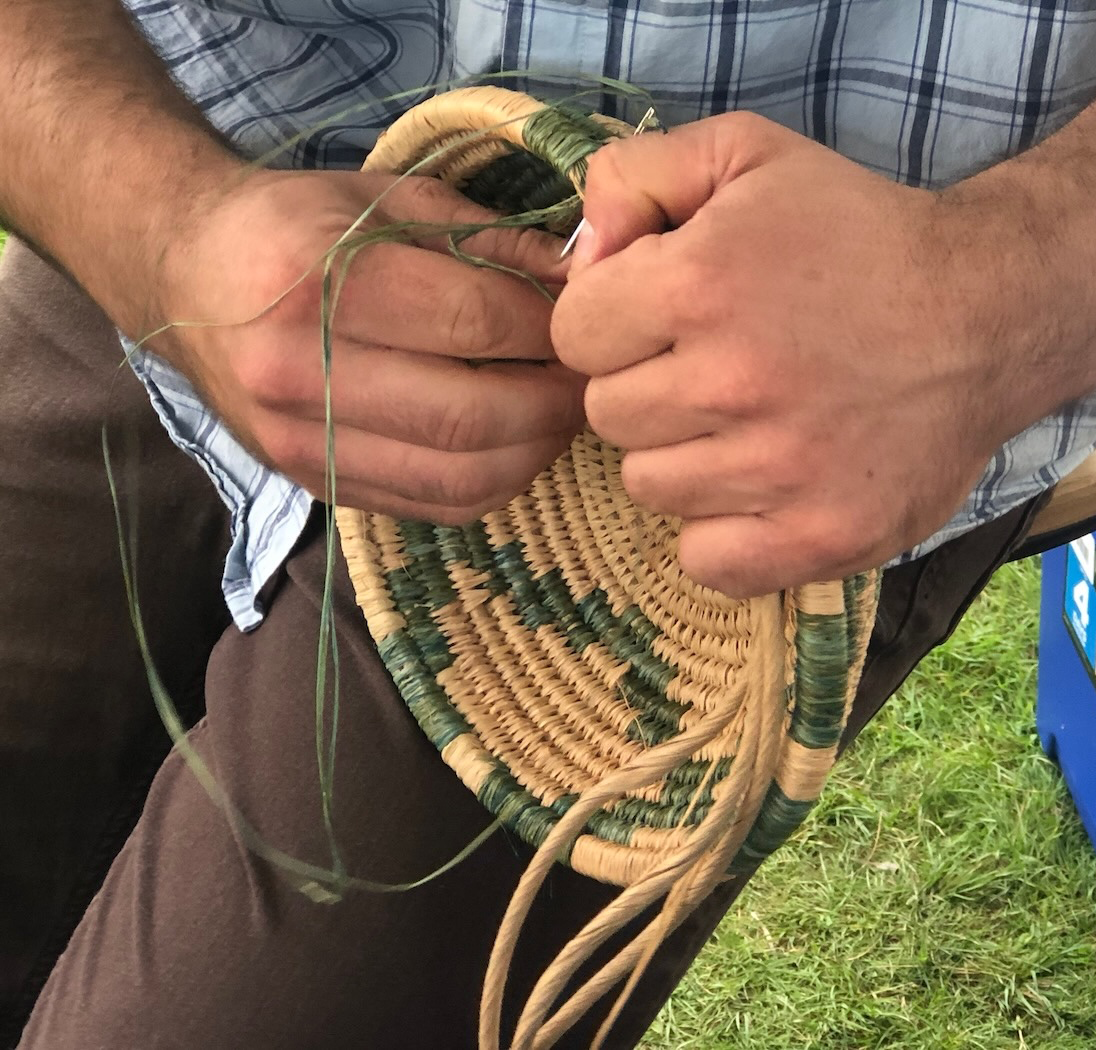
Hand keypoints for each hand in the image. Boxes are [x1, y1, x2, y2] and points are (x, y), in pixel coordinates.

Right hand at [144, 169, 585, 521]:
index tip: (586, 322)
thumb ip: (489, 238)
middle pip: (474, 413)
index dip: (552, 327)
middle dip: (557, 400)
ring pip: (462, 477)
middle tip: (590, 376)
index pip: (476, 321)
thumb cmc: (294, 225)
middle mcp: (302, 371)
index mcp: (321, 280)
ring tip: (560, 411)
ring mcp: (303, 442)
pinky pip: (434, 507)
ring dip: (536, 450)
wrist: (184, 274)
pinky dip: (496, 483)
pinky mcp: (313, 484)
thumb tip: (581, 278)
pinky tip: (516, 444)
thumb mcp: (387, 200)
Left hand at [552, 112, 1051, 596]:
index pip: (575, 335)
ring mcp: (777, 472)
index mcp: (699, 284)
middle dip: (650, 385)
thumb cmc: (860, 235)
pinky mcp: (820, 537)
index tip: (663, 317)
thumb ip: (639, 176)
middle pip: (609, 414)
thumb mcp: (750, 157)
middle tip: (718, 366)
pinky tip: (762, 486)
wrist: (988, 313)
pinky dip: (723, 532)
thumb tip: (581, 248)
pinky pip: (705, 560)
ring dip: (686, 456)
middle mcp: (731, 383)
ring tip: (751, 421)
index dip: (613, 321)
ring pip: (650, 487)